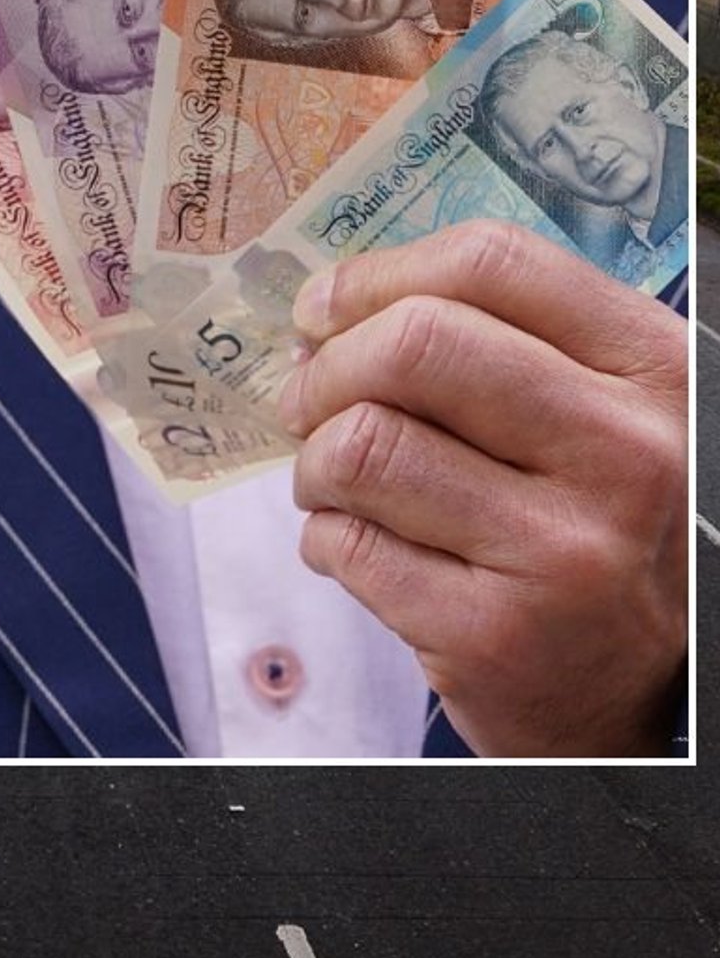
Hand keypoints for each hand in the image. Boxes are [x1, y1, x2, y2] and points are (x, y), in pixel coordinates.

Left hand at [278, 220, 685, 756]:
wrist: (641, 693)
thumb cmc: (589, 522)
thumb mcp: (595, 415)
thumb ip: (497, 343)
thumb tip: (328, 310)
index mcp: (654, 372)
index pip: (492, 264)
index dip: (376, 276)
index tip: (321, 308)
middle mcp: (628, 454)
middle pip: (415, 345)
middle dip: (326, 369)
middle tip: (302, 400)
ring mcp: (564, 550)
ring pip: (363, 446)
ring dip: (315, 462)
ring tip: (332, 482)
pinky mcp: (495, 635)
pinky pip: (349, 545)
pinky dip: (325, 538)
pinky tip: (355, 546)